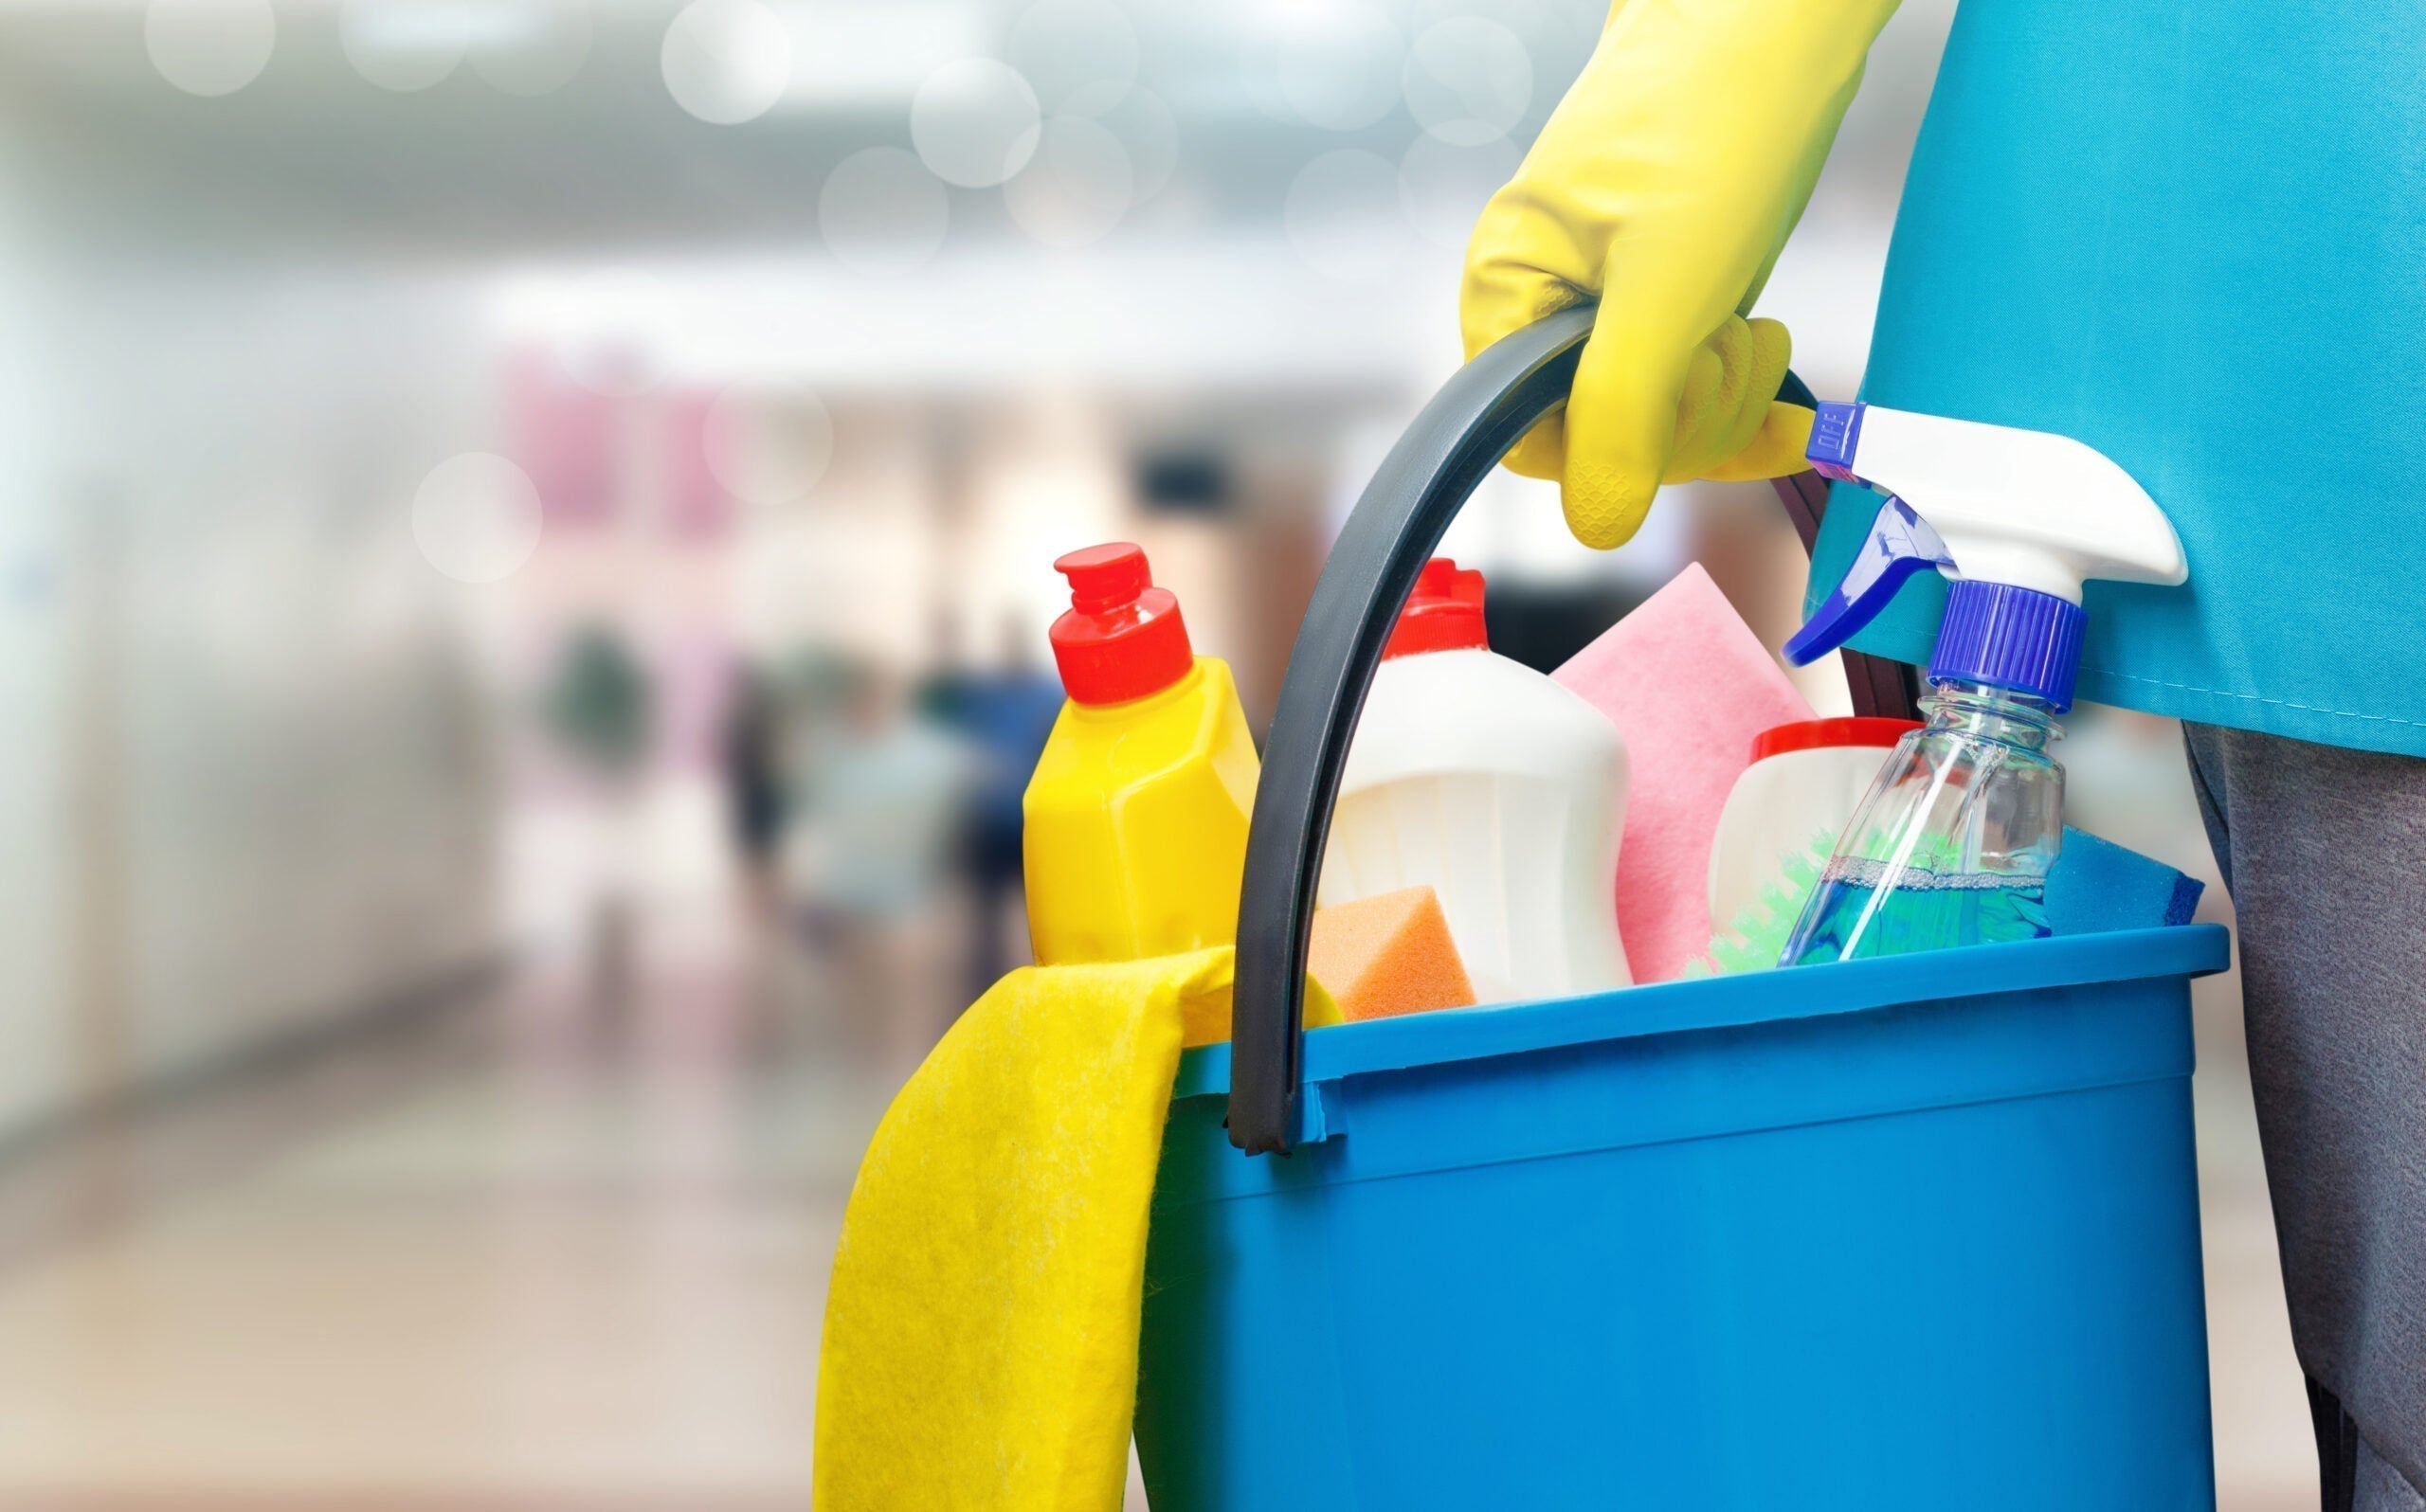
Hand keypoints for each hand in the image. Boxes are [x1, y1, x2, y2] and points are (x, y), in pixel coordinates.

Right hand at [1460, 0, 1897, 547]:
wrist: (1776, 16)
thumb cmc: (1713, 114)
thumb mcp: (1668, 282)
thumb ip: (1623, 408)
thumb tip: (1597, 522)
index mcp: (1508, 293)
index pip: (1533, 439)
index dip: (1614, 445)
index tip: (1676, 399)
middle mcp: (1547, 303)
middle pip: (1603, 438)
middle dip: (1687, 415)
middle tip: (1730, 344)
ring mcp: (1611, 301)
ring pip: (1658, 420)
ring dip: (1725, 399)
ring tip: (1756, 331)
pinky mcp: (1671, 294)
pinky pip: (1695, 387)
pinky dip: (1746, 403)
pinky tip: (1793, 416)